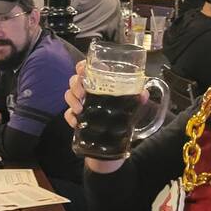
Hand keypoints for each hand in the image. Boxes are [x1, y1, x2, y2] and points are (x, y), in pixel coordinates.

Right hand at [64, 59, 140, 173]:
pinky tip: (76, 122)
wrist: (113, 144)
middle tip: (83, 93)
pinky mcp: (75, 118)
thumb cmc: (122, 119)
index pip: (87, 69)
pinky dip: (70, 117)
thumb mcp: (132, 108)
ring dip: (72, 100)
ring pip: (68, 94)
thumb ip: (137, 99)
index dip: (82, 66)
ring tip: (80, 109)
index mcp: (100, 84)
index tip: (82, 70)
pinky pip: (67, 114)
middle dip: (76, 85)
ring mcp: (80, 104)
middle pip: (74, 80)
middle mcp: (88, 92)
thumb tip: (143, 94)